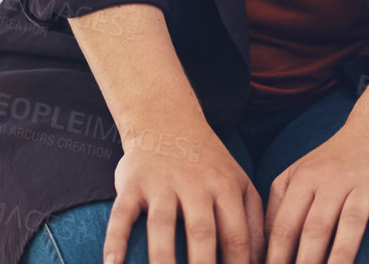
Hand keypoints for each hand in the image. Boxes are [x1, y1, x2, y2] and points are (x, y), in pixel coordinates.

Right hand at [103, 121, 265, 263]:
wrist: (167, 119)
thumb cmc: (208, 165)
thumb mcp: (238, 183)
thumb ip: (253, 222)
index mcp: (226, 187)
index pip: (236, 237)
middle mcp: (195, 184)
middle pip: (201, 232)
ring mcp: (162, 182)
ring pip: (162, 225)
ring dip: (163, 261)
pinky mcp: (132, 183)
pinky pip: (122, 214)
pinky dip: (115, 240)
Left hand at [263, 114, 368, 263]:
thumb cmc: (335, 163)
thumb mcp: (301, 174)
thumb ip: (278, 207)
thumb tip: (261, 253)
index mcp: (306, 179)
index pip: (285, 225)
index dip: (276, 259)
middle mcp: (335, 180)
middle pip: (316, 228)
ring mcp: (366, 184)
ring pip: (351, 224)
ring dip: (340, 259)